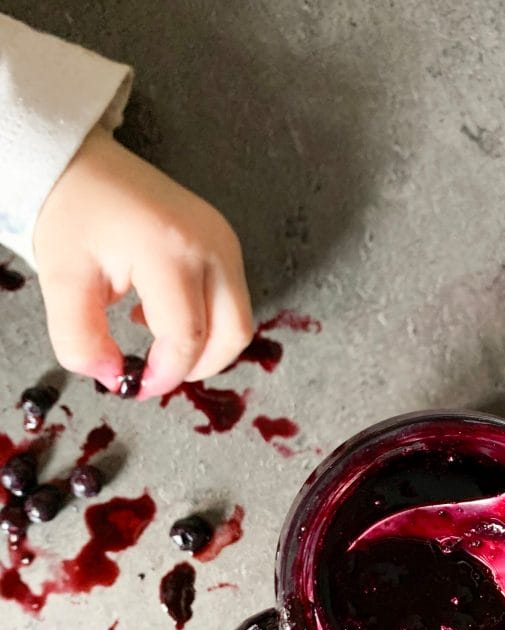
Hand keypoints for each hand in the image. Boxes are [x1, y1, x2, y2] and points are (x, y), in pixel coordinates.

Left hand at [33, 126, 252, 397]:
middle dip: (197, 367)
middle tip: (156, 373)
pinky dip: (207, 321)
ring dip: (204, 345)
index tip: (137, 386)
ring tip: (156, 336)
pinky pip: (231, 299)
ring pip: (238, 320)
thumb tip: (112, 379)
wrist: (81, 164)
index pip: (187, 337)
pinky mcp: (226, 241)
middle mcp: (211, 246)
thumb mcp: (62, 282)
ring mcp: (225, 241)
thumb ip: (82, 341)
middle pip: (232, 334)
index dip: (166, 374)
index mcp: (169, 252)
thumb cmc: (73, 216)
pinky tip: (163, 311)